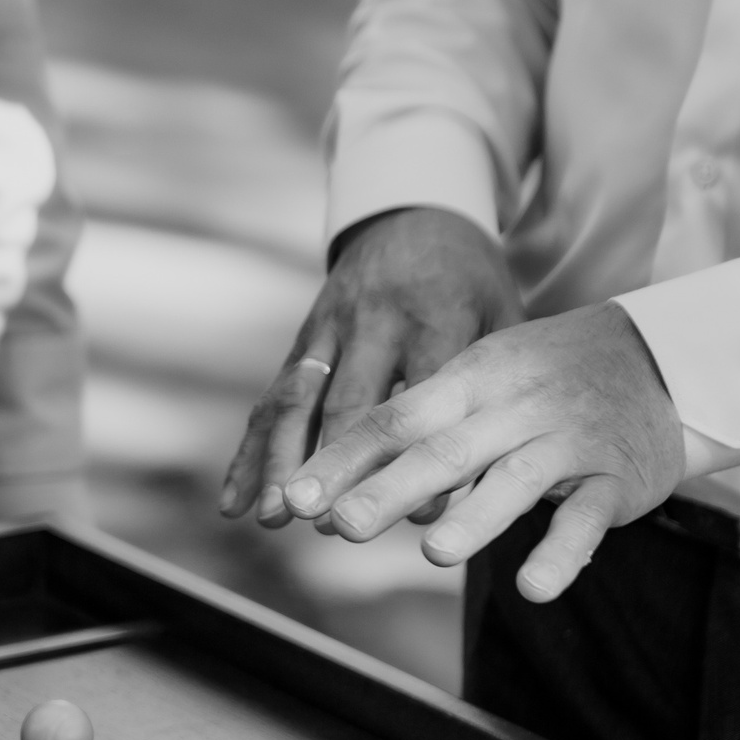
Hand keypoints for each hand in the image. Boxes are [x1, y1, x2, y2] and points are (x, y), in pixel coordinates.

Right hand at [221, 206, 519, 526]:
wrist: (417, 214)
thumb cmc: (472, 283)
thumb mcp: (503, 316)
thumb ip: (497, 384)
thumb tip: (501, 476)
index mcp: (437, 316)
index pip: (424, 394)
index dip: (418, 454)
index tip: (419, 516)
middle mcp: (376, 321)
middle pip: (349, 403)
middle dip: (337, 466)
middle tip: (331, 525)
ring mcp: (330, 329)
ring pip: (298, 401)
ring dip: (283, 463)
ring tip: (277, 519)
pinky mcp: (302, 341)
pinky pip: (270, 399)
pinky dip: (249, 452)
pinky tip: (236, 502)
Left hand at [276, 303, 685, 601]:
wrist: (668, 356)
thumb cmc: (550, 374)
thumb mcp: (483, 377)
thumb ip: (421, 423)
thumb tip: (338, 481)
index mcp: (473, 379)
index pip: (397, 419)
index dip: (346, 459)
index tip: (296, 497)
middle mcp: (516, 407)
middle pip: (445, 450)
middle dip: (390, 488)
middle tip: (343, 524)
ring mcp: (568, 442)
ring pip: (516, 480)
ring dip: (475, 517)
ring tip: (435, 554)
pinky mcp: (614, 479)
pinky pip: (585, 519)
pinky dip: (560, 554)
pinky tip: (532, 588)